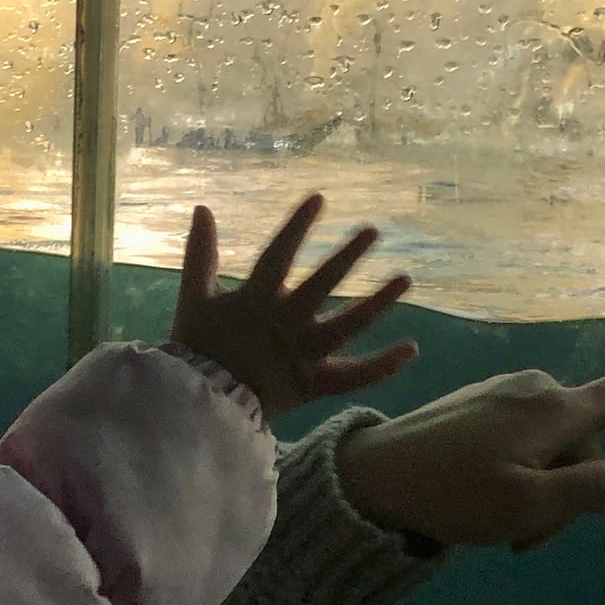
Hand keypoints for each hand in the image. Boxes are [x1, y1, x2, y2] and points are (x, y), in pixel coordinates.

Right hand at [171, 194, 416, 418]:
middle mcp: (286, 322)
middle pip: (322, 284)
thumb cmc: (197, 348)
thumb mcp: (194, 298)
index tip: (319, 199)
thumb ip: (200, 254)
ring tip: (405, 279)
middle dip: (348, 256)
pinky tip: (411, 348)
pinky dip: (383, 365)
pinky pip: (354, 376)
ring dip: (378, 301)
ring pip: (347, 325)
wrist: (200, 405)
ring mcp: (304, 353)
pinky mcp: (316, 384)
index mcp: (256, 299)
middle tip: (373, 231)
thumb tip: (203, 208)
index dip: (297, 226)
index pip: (280, 254)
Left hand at [335, 317, 604, 550]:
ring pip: (550, 449)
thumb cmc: (453, 494)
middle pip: (583, 445)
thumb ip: (592, 490)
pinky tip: (480, 501)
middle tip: (525, 541)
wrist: (373, 476)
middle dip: (570, 491)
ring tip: (497, 527)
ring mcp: (502, 394)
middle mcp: (534, 389)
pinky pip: (519, 442)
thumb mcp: (530, 506)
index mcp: (554, 410)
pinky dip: (515, 474)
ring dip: (539, 490)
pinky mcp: (477, 404)